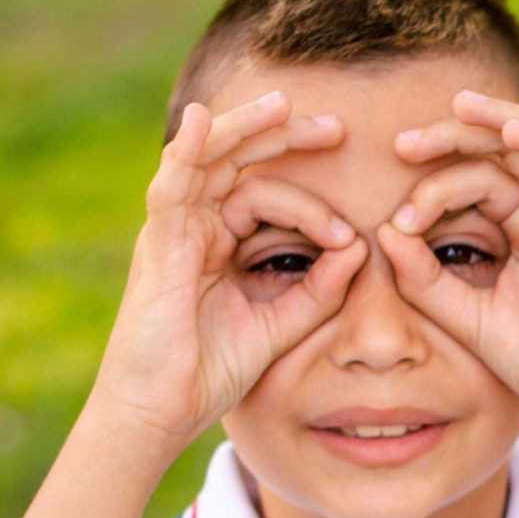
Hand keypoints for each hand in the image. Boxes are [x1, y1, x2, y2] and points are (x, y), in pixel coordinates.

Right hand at [91, 93, 365, 454]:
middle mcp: (194, 227)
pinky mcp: (160, 245)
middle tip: (335, 128)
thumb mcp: (279, 326)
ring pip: (208, 160)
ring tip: (284, 106)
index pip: (265, 195)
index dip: (312, 202)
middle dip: (283, 139)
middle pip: (237, 162)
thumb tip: (358, 248)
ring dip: (245, 129)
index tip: (351, 234)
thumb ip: (318, 290)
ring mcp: (174, 231)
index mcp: (218, 242)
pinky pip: (171, 185)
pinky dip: (188, 151)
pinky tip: (205, 120)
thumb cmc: (208, 372)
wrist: (162, 411)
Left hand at [381, 91, 518, 445]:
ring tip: (460, 107)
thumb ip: (425, 279)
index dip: (430, 188)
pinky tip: (508, 130)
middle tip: (404, 144)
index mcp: (516, 230)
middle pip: (497, 150)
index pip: (471, 181)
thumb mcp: (466, 317)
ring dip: (498, 118)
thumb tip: (385, 231)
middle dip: (450, 137)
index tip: (396, 221)